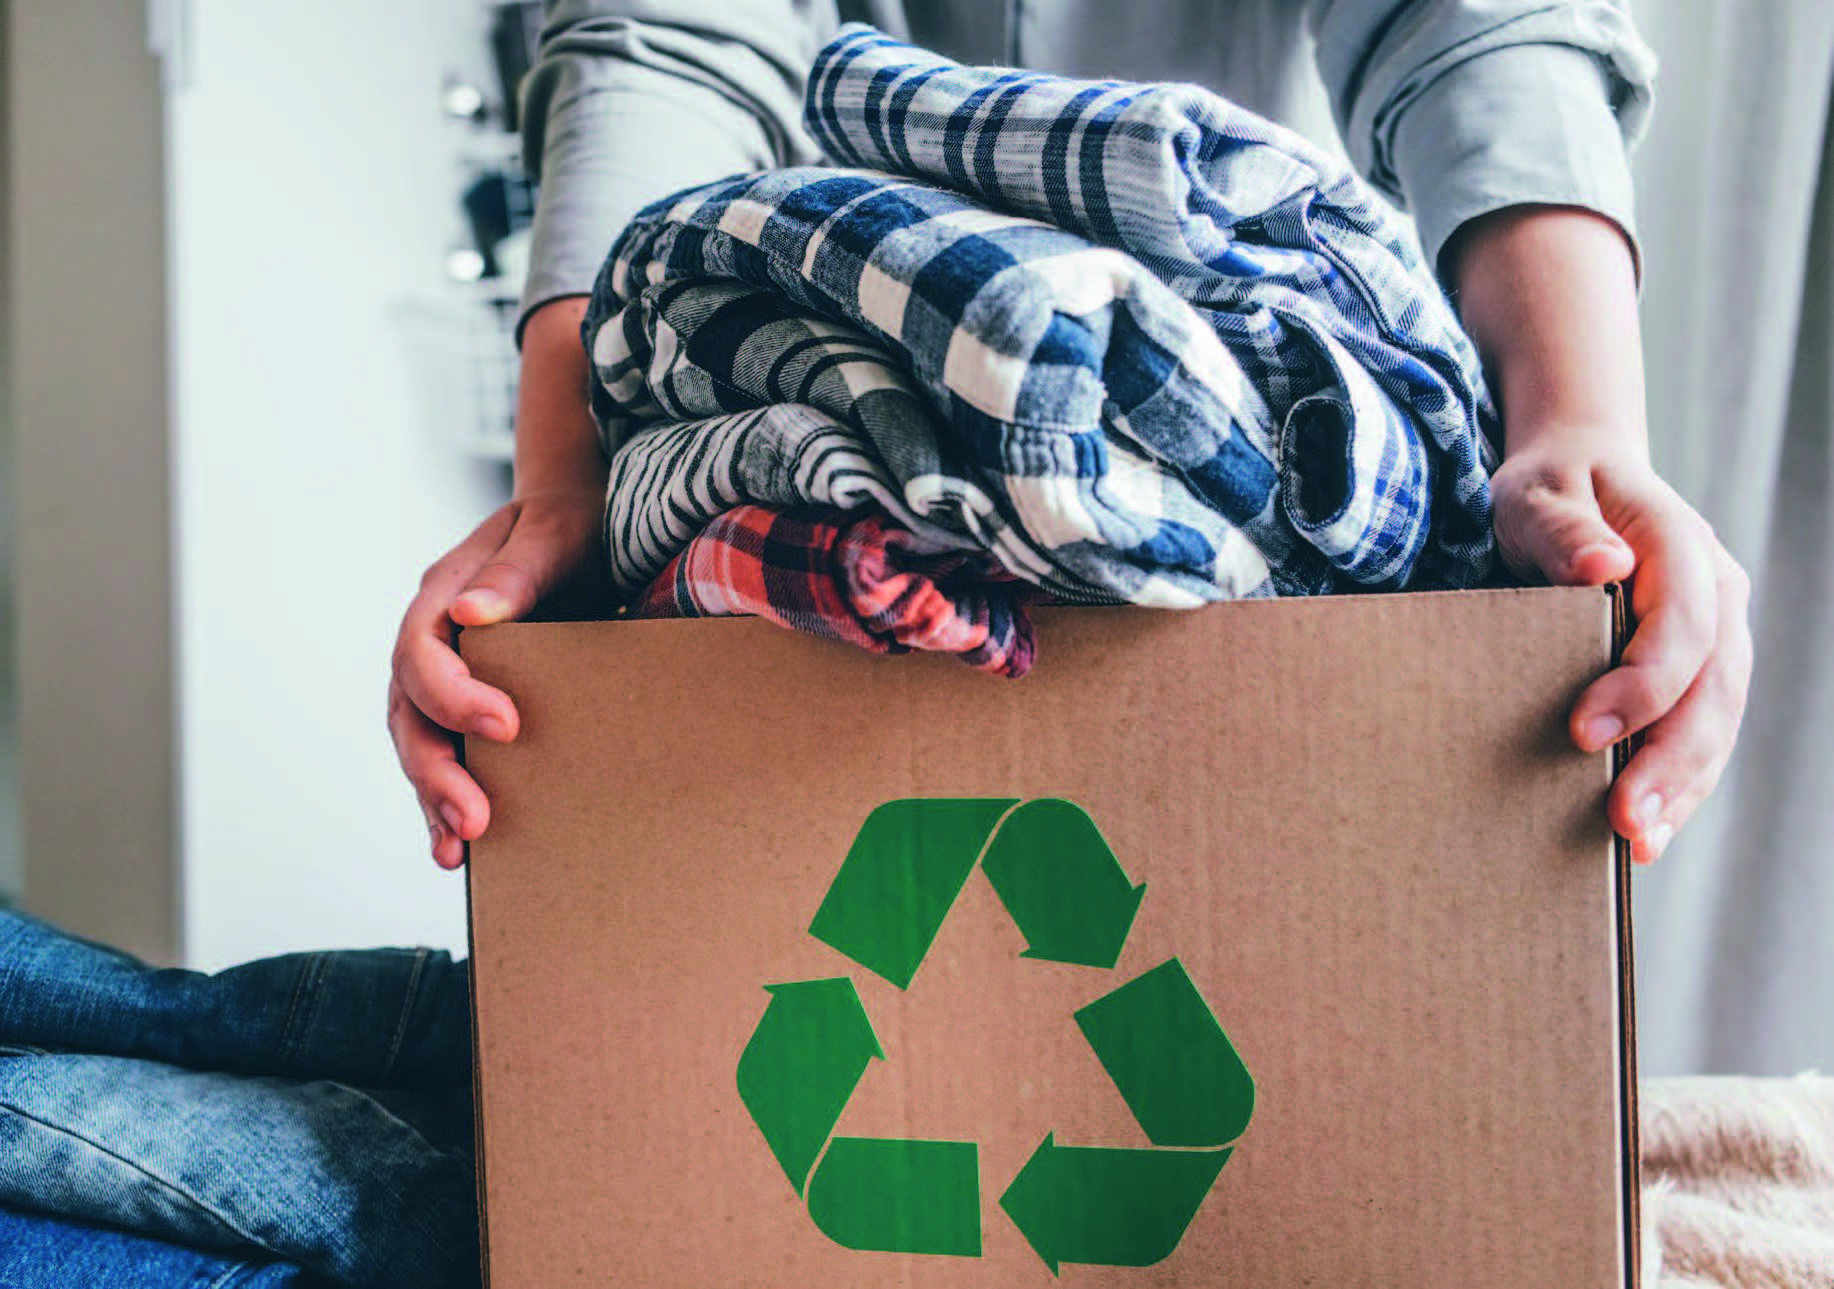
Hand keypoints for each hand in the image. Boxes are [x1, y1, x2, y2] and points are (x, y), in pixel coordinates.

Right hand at [388, 485, 605, 867]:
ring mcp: (449, 675)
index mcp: (441, 596)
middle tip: (473, 821)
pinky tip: (460, 844)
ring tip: (457, 849)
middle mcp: (433, 641)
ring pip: (420, 742)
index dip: (453, 695)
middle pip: (410, 713)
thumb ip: (515, 573)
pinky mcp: (474, 703)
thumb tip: (470, 612)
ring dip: (434, 797)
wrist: (583, 523)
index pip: (421, 653)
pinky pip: (448, 752)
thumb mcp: (552, 535)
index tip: (506, 725)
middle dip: (436, 771)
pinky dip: (450, 796)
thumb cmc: (569, 523)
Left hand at [1447, 205, 1750, 862]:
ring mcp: (1718, 632)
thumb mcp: (1538, 493)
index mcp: (1681, 545)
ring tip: (1639, 841)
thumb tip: (1603, 568)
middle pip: (1713, 686)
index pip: (1682, 623)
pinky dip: (1680, 782)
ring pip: (1719, 719)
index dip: (1644, 684)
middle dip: (1671, 760)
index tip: (1583, 733)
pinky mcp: (1701, 666)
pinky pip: (1703, 730)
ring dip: (1682, 785)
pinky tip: (1649, 831)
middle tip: (1623, 821)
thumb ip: (1563, 530)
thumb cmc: (1551, 487)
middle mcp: (1716, 592)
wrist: (1581, 474)